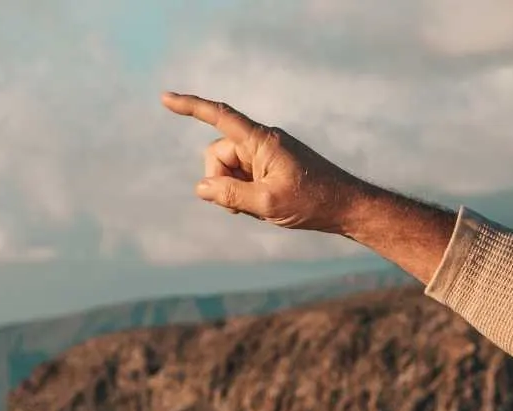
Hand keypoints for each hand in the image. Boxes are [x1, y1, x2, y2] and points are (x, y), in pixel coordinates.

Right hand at [161, 91, 369, 232]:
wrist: (347, 207)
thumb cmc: (313, 203)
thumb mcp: (268, 204)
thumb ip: (231, 195)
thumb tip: (201, 187)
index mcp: (261, 141)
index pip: (220, 117)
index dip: (191, 107)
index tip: (165, 99)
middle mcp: (262, 142)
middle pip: (218, 155)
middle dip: (220, 182)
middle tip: (242, 208)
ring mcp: (266, 154)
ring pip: (228, 170)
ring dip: (234, 192)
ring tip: (261, 209)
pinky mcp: (271, 167)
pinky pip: (243, 178)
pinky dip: (246, 194)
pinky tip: (267, 208)